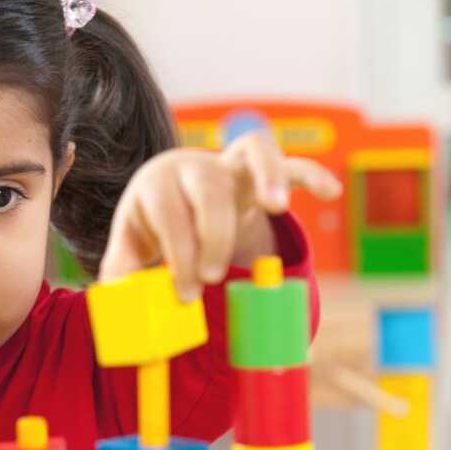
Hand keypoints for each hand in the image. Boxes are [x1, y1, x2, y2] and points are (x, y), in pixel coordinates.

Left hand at [99, 130, 340, 298]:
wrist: (171, 186)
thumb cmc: (151, 219)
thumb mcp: (130, 241)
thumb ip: (122, 268)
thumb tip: (120, 298)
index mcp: (157, 183)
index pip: (169, 214)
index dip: (178, 254)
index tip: (185, 293)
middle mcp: (195, 166)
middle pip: (208, 187)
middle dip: (212, 235)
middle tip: (212, 277)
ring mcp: (230, 164)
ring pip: (253, 151)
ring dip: (269, 175)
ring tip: (276, 208)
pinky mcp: (259, 172)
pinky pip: (291, 160)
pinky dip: (310, 173)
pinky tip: (330, 192)